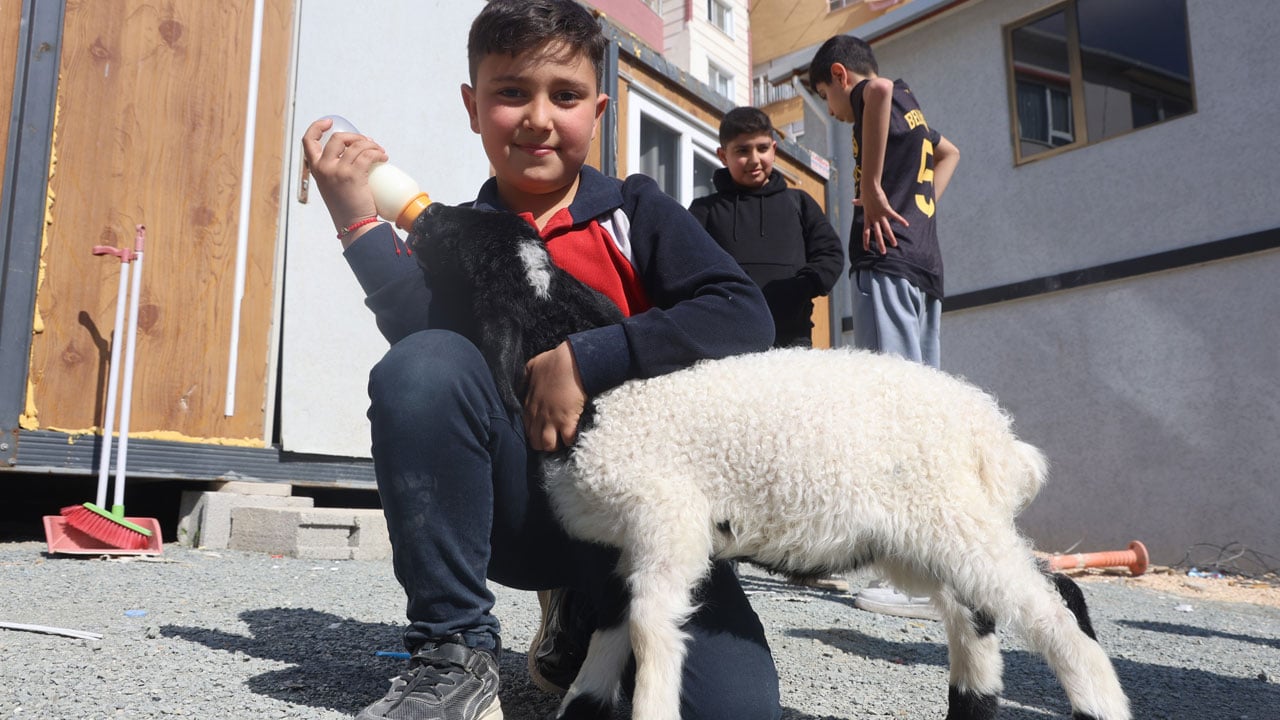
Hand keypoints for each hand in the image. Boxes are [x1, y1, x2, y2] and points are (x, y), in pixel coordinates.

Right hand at [301, 118, 388, 240]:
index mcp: (316, 170)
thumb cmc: (348, 207)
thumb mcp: (333, 185)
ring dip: (371, 145)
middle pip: (337, 138)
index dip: (317, 127)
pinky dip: (378, 153)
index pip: (308, 141)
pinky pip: (367, 155)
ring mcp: (337, 171)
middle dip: (355, 137)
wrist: (353, 225)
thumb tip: (357, 149)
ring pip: (356, 145)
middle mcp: (323, 168)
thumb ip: (336, 169)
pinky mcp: (352, 175)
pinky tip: (383, 158)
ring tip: (380, 153)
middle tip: (368, 144)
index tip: (329, 122)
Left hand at [522, 342, 586, 451]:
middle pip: (536, 442)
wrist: (572, 362)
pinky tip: (573, 434)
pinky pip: (566, 440)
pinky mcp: (567, 421)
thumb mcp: (530, 367)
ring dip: (556, 445)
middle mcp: (538, 416)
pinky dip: (570, 441)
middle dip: (543, 443)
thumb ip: (523, 378)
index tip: (542, 431)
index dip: (533, 434)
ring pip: (548, 446)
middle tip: (553, 437)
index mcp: (529, 405)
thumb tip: (520, 385)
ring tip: (562, 439)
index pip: (526, 430)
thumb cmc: (553, 362)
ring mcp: (552, 420)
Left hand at [854, 186, 906, 254]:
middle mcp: (874, 218)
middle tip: (883, 253)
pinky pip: (894, 216)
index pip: (865, 232)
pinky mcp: (886, 209)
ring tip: (895, 245)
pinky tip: (906, 225)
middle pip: (877, 233)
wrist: (869, 187)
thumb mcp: (861, 200)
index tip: (866, 249)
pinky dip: (900, 220)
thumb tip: (853, 201)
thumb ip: (858, 202)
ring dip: (890, 237)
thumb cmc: (866, 193)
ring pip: (886, 228)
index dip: (865, 240)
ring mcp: (880, 214)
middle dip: (880, 243)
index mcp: (868, 217)